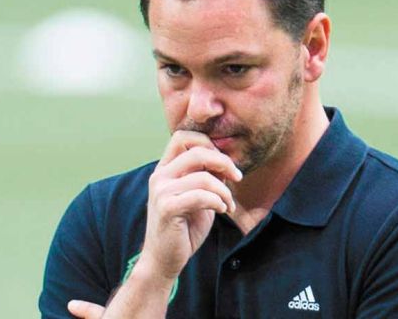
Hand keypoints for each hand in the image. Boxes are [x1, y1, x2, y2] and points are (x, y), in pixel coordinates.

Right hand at [65, 131, 242, 317]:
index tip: (225, 163)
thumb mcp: (198, 196)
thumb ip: (206, 176)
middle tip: (237, 178)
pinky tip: (223, 210)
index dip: (208, 143)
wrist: (165, 260)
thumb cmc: (184, 228)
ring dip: (225, 191)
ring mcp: (160, 191)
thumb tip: (226, 161)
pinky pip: (201, 196)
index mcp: (165, 169)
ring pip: (203, 177)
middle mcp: (159, 176)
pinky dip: (218, 201)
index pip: (183, 137)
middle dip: (224, 162)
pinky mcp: (167, 208)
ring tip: (229, 204)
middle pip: (196, 151)